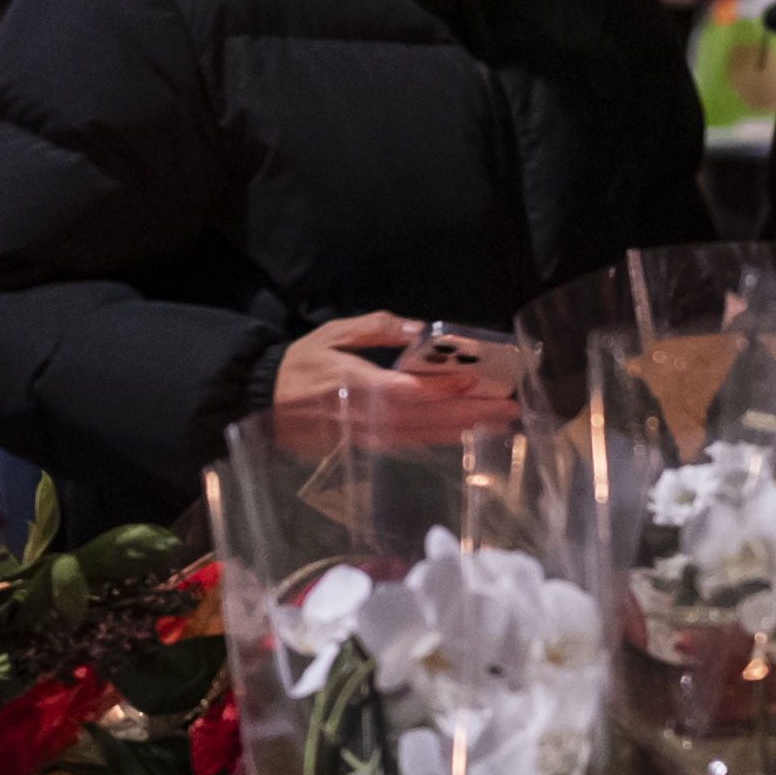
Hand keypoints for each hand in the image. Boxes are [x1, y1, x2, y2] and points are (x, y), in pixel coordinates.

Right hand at [271, 310, 518, 439]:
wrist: (264, 405)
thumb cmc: (301, 364)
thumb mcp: (334, 333)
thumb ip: (378, 328)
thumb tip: (419, 330)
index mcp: (357, 384)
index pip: (409, 390)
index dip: (444, 388)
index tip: (478, 382)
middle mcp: (369, 416)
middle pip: (428, 418)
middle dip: (472, 413)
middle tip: (511, 409)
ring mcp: (371, 436)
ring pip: (426, 435)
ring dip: (465, 429)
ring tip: (501, 423)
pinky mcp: (371, 446)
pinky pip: (414, 443)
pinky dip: (443, 438)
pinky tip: (467, 432)